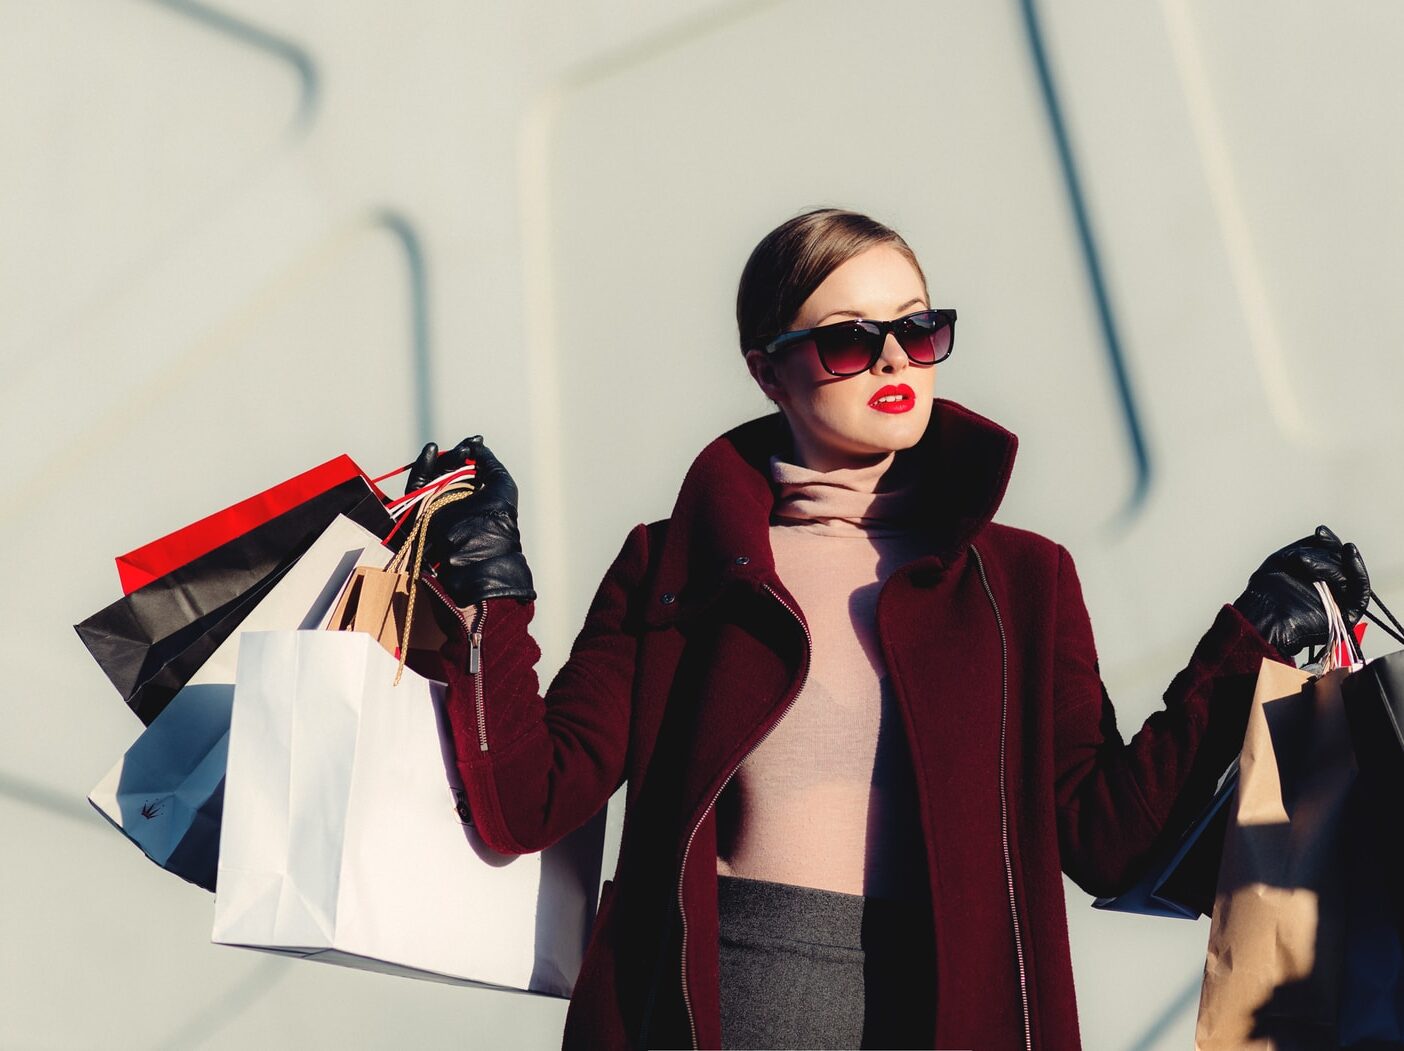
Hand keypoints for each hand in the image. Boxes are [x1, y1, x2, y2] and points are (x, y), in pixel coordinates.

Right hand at [404, 436, 534, 606]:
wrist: (481, 547)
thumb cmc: (498, 516)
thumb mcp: (501, 483)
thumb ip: (489, 461)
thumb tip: (477, 445)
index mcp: (475, 495)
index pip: (466, 468)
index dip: (469, 452)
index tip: (475, 440)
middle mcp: (455, 499)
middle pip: (448, 469)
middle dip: (457, 455)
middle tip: (466, 448)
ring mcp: (437, 504)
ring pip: (433, 475)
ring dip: (444, 459)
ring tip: (458, 452)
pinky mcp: (420, 509)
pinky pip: (417, 486)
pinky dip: (422, 467)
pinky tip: (431, 450)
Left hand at [1233, 525, 1368, 658]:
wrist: (1262, 618)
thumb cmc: (1267, 592)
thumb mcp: (1284, 560)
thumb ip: (1307, 547)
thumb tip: (1324, 535)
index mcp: (1316, 579)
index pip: (1332, 557)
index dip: (1328, 543)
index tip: (1320, 532)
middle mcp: (1330, 590)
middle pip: (1341, 564)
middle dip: (1325, 555)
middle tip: (1301, 558)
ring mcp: (1340, 602)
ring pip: (1349, 575)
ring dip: (1332, 563)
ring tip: (1304, 563)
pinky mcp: (1348, 616)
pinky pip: (1361, 592)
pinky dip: (1358, 572)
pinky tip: (1349, 555)